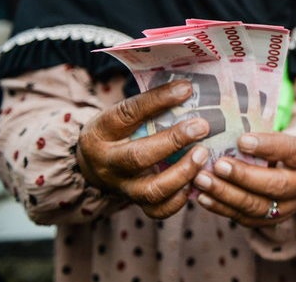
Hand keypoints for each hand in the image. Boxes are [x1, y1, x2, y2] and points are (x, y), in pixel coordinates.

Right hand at [76, 80, 210, 218]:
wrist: (92, 165)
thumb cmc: (119, 132)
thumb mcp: (122, 113)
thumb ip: (150, 104)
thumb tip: (190, 86)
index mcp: (103, 131)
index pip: (128, 113)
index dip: (158, 100)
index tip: (187, 89)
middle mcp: (109, 162)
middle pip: (138, 157)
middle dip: (174, 141)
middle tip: (202, 126)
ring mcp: (122, 187)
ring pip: (151, 190)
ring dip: (182, 174)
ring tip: (203, 156)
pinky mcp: (136, 203)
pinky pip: (158, 210)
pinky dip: (180, 199)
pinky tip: (197, 182)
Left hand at [192, 132, 295, 227]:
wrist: (294, 176)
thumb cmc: (281, 151)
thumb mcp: (281, 139)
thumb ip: (262, 138)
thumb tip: (228, 135)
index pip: (291, 151)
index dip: (267, 146)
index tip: (242, 139)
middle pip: (276, 185)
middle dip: (244, 176)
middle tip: (219, 165)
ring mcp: (286, 208)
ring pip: (256, 205)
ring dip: (226, 193)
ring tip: (202, 180)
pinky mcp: (267, 221)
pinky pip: (243, 217)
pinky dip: (220, 207)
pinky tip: (202, 196)